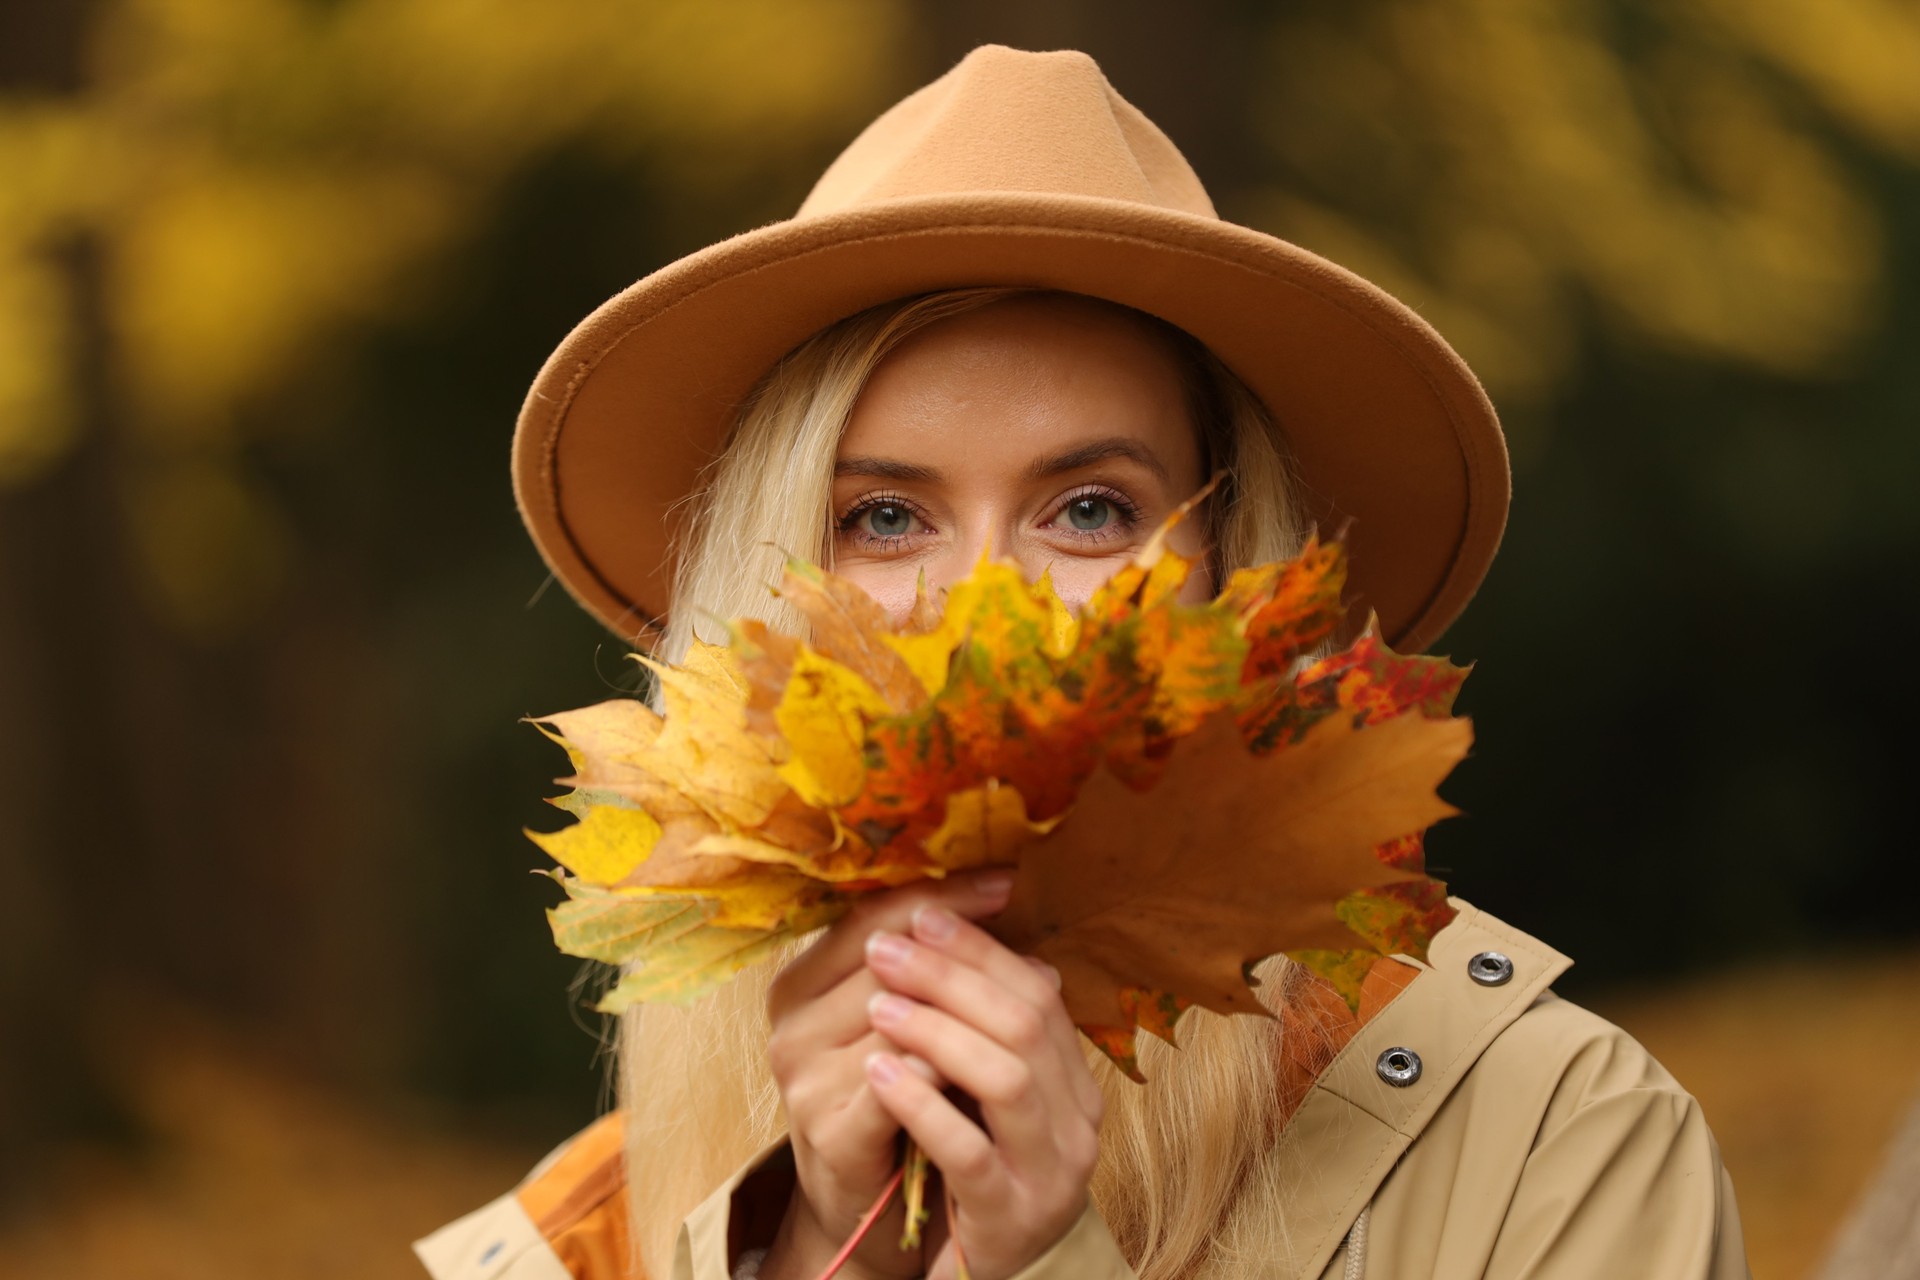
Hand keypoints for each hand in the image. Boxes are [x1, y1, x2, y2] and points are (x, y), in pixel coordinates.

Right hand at [759, 871, 1018, 1279]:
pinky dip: (942, 1073)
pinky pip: (897, 1083)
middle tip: (1039, 958)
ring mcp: (803, 1079)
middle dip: (968, 957)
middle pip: (889, 963)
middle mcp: (791, 1026)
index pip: (872, 919)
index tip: (1005, 884)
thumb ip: (933, 979)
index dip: (941, 897)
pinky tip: (984, 1069)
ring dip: (968, 1016)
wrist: (865, 1213)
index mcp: (800, 986)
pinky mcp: (829, 1132)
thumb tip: (1014, 927)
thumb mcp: (904, 1031)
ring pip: (897, 1019)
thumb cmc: (892, 1108)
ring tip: (1028, 1021)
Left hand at [862, 901, 1104, 1279]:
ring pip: (1007, 1077)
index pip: (1038, 990)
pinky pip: (969, 1151)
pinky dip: (922, 1104)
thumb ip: (984, 1032)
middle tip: (886, 948)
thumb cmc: (973, 1175)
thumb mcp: (988, 1099)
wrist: (976, 1277)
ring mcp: (1050, 1173)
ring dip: (937, 1030)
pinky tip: (879, 1073)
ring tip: (878, 1004)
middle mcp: (1077, 1123)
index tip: (922, 913)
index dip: (981, 947)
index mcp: (1074, 1083)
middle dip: (952, 974)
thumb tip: (944, 929)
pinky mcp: (1009, 1217)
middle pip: (1026, 1021)